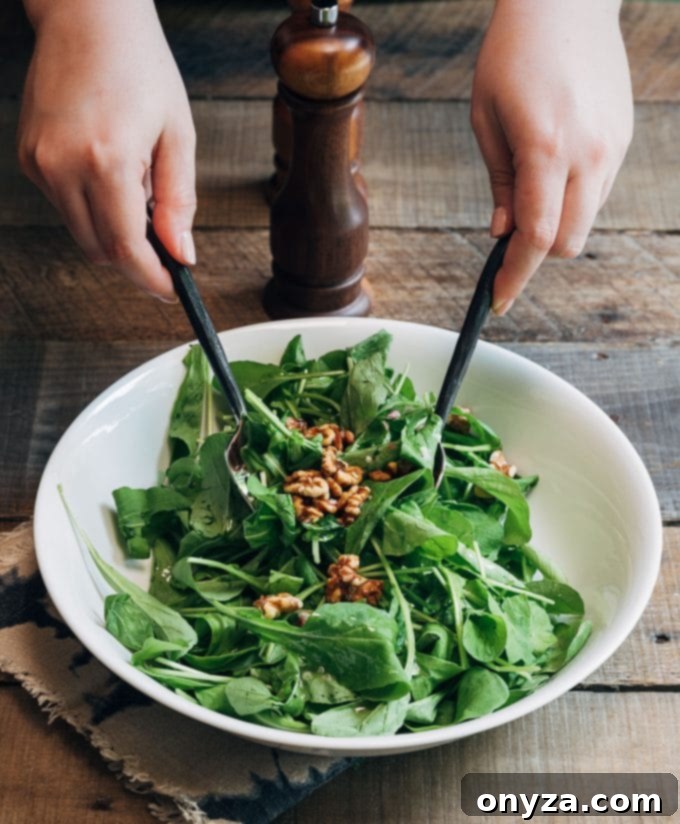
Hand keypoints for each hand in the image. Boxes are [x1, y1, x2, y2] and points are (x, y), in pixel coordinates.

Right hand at [17, 0, 195, 301]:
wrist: (87, 16)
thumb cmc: (140, 67)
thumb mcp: (177, 134)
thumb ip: (179, 201)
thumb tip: (182, 254)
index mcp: (107, 160)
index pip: (128, 249)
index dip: (152, 278)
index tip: (172, 290)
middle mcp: (63, 166)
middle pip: (101, 251)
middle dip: (136, 257)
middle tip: (164, 236)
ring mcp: (38, 163)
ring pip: (81, 233)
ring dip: (113, 230)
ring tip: (135, 183)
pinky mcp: (28, 158)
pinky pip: (64, 206)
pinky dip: (91, 206)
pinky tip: (107, 168)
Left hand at [471, 0, 632, 313]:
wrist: (567, 2)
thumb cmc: (512, 54)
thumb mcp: (487, 121)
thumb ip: (500, 184)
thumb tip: (503, 233)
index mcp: (546, 148)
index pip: (536, 237)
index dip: (515, 276)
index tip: (498, 300)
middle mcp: (588, 153)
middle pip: (567, 242)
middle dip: (536, 256)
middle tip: (508, 241)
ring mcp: (612, 147)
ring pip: (586, 221)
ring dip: (556, 228)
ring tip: (530, 194)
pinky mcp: (622, 140)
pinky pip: (598, 193)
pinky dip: (573, 202)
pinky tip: (554, 172)